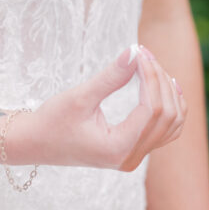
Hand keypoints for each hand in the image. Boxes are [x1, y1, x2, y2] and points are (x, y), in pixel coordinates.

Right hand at [13, 44, 186, 170]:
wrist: (37, 143)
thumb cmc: (53, 121)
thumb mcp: (79, 97)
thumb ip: (110, 77)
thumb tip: (134, 52)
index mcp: (118, 148)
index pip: (152, 110)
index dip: (151, 76)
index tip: (139, 51)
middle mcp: (131, 158)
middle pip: (166, 116)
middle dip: (160, 80)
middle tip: (144, 53)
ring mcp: (134, 157)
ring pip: (171, 125)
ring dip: (168, 93)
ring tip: (154, 65)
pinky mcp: (133, 151)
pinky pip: (165, 131)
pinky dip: (170, 108)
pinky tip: (166, 87)